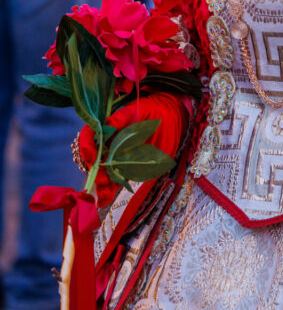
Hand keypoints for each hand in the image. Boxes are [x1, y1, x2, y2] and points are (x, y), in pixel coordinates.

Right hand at [78, 92, 190, 206]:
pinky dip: (108, 192)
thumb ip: (122, 117)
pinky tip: (104, 200)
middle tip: (102, 179)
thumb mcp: (136, 110)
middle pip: (93, 159)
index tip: (92, 157)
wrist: (169, 119)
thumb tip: (107, 124)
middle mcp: (107, 144)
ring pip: (102, 173)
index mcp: (106, 128)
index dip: (87, 147)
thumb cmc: (151, 110)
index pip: (89, 137)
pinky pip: (114, 181)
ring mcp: (116, 158)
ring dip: (100, 184)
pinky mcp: (126, 169)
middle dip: (95, 171)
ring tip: (103, 194)